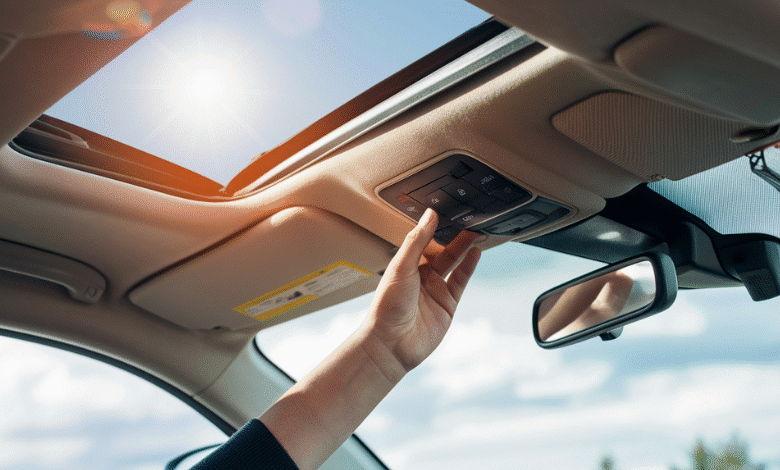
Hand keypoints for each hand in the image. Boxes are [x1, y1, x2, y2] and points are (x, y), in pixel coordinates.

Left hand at [363, 209, 480, 376]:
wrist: (391, 344)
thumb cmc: (386, 308)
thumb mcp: (401, 267)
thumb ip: (417, 241)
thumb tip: (429, 216)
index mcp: (405, 265)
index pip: (423, 240)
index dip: (434, 226)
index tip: (446, 210)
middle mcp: (420, 276)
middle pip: (441, 250)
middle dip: (454, 235)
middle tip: (467, 219)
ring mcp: (435, 290)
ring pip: (454, 264)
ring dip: (464, 248)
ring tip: (476, 232)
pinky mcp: (447, 304)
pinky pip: (460, 281)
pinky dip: (469, 267)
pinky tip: (476, 253)